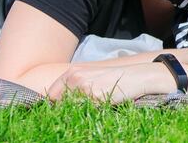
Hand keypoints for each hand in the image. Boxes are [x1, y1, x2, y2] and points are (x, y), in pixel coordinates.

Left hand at [46, 64, 165, 102]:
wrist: (135, 77)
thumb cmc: (113, 78)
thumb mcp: (90, 75)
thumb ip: (74, 85)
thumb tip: (56, 101)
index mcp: (73, 71)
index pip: (51, 94)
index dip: (52, 105)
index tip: (55, 113)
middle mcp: (76, 78)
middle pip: (57, 102)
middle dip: (61, 111)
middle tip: (69, 115)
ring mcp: (84, 88)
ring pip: (69, 109)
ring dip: (74, 113)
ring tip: (90, 108)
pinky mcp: (95, 99)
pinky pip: (85, 112)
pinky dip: (89, 113)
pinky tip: (99, 107)